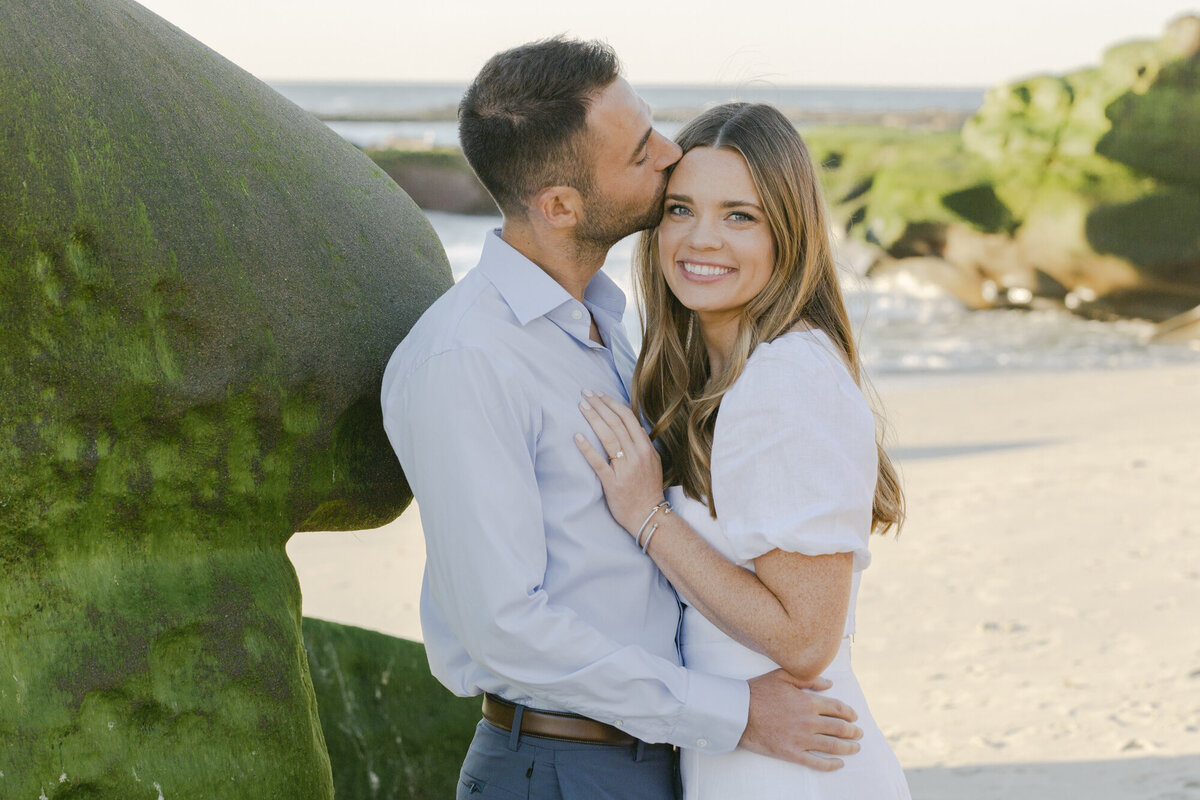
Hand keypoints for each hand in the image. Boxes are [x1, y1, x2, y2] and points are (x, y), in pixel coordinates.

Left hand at [574, 390, 665, 534]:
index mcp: (646, 448)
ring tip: (581, 406)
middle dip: (599, 405)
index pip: (628, 418)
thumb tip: (633, 426)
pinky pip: (598, 462)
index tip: (599, 394)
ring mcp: (625, 468)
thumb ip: (643, 444)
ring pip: (608, 437)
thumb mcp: (652, 462)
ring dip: (594, 419)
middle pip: (616, 423)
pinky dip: (587, 448)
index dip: (612, 403)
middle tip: (585, 393)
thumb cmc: (648, 489)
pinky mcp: (613, 483)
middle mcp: (637, 455)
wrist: (649, 516)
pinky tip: (577, 436)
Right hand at [740, 669, 861, 769]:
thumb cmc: (758, 691)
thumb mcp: (783, 676)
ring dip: (848, 748)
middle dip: (853, 732)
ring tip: (855, 748)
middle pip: (840, 729)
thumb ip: (809, 679)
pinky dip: (830, 765)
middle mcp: (809, 722)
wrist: (738, 712)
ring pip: (832, 746)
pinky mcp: (791, 753)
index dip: (850, 713)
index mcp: (809, 702)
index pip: (838, 709)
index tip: (854, 716)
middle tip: (859, 734)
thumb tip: (830, 684)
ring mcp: (801, 740)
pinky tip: (838, 764)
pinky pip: (816, 762)